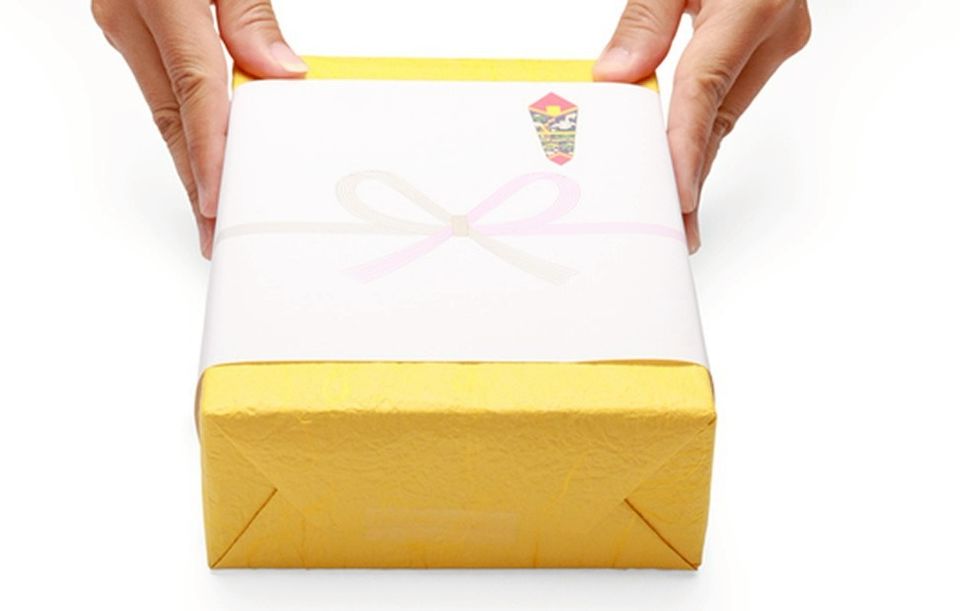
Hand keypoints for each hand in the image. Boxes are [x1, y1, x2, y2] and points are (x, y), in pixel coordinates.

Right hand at [92, 0, 306, 257]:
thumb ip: (250, 13)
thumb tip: (280, 73)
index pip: (194, 87)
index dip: (209, 148)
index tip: (221, 196)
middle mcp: (131, 17)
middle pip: (173, 117)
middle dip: (196, 182)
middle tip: (216, 233)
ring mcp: (125, 24)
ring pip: (164, 110)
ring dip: (189, 165)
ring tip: (212, 212)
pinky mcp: (132, 28)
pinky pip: (164, 91)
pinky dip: (184, 130)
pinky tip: (201, 159)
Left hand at [594, 0, 810, 252]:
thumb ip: (645, 19)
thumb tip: (617, 78)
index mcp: (753, 6)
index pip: (706, 90)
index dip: (686, 148)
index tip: (675, 196)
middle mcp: (774, 31)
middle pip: (718, 116)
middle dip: (692, 176)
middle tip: (674, 229)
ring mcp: (779, 39)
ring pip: (726, 112)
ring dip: (696, 158)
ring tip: (674, 210)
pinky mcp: (771, 41)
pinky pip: (729, 96)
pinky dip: (703, 128)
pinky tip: (684, 159)